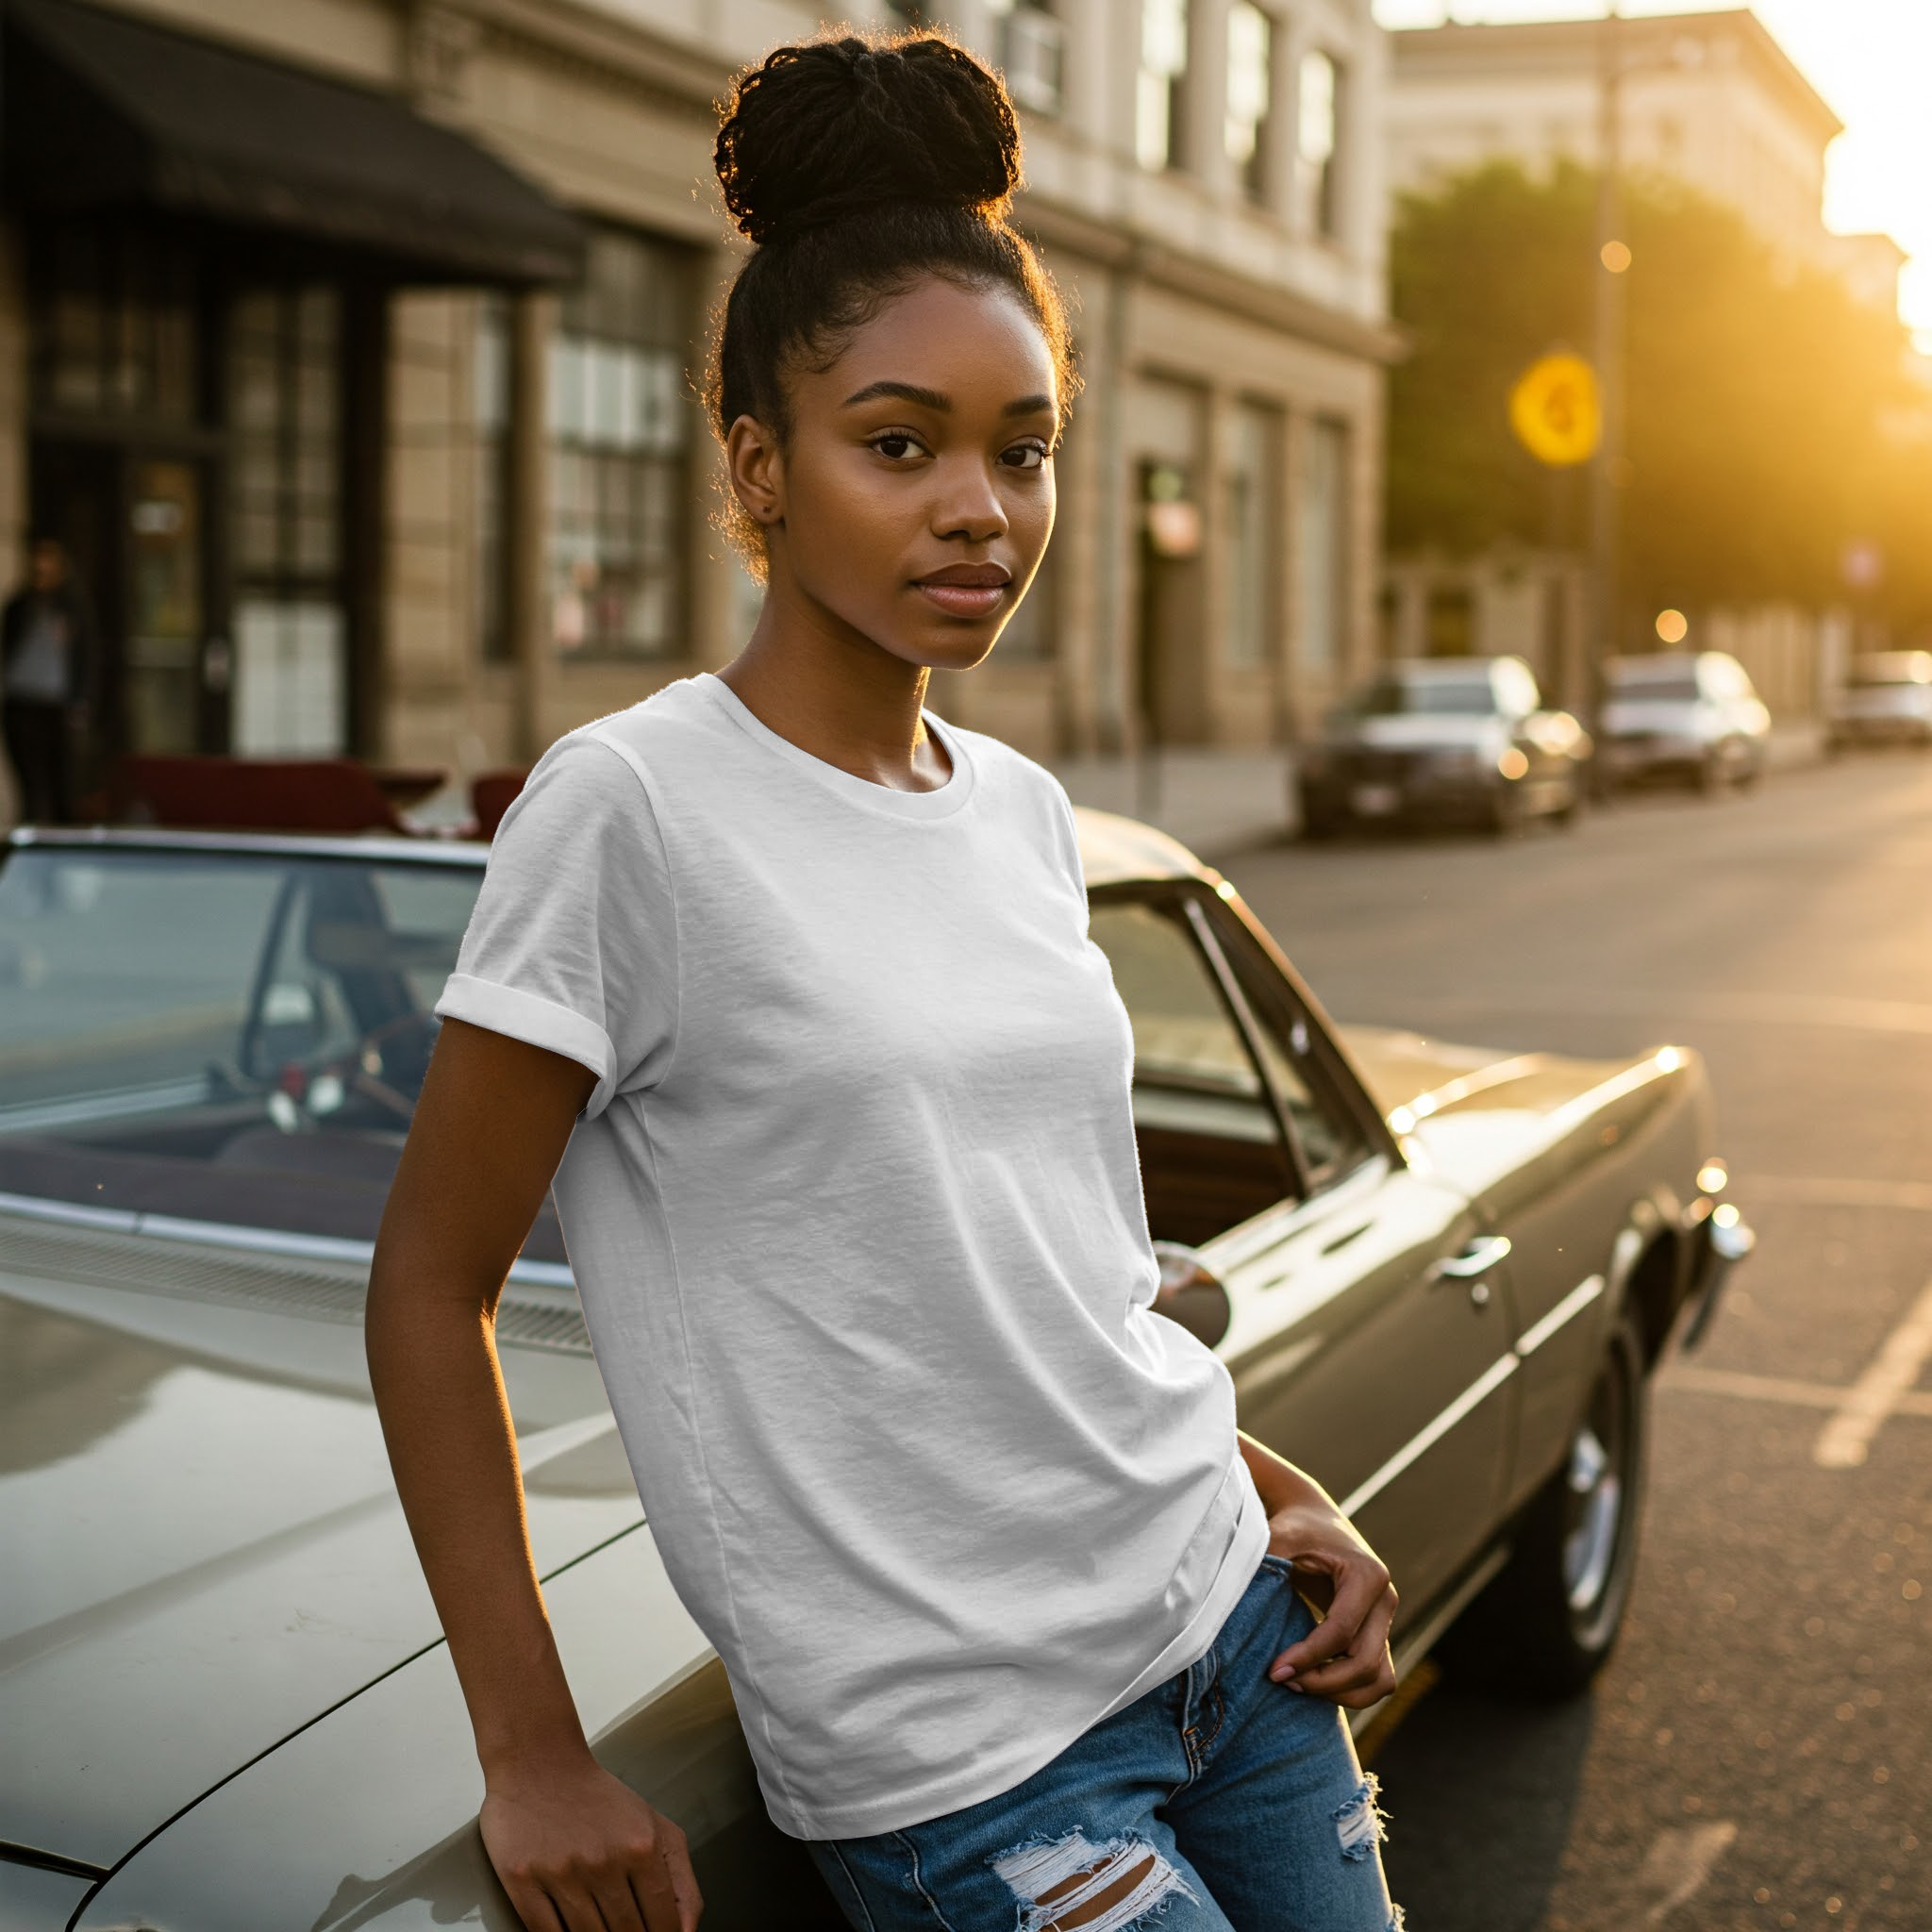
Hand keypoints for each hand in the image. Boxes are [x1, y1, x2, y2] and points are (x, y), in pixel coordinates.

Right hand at [480, 1753, 701, 1930]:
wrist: (540, 1763)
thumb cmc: (600, 1800)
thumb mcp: (657, 1827)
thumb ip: (682, 1882)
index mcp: (643, 1846)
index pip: (663, 1921)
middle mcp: (604, 1860)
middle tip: (626, 1931)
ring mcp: (562, 1871)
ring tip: (601, 1929)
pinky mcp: (522, 1879)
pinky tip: (569, 1931)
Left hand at [1261, 1496, 1398, 1708]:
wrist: (1315, 1518)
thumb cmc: (1295, 1527)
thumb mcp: (1280, 1537)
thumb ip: (1267, 1564)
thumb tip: (1237, 1601)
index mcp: (1367, 1575)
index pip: (1341, 1631)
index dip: (1308, 1657)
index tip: (1275, 1670)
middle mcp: (1384, 1600)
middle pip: (1365, 1663)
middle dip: (1323, 1682)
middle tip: (1282, 1680)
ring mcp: (1385, 1620)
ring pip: (1379, 1679)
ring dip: (1340, 1693)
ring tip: (1297, 1686)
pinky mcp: (1377, 1634)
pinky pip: (1376, 1678)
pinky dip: (1349, 1689)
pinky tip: (1311, 1681)